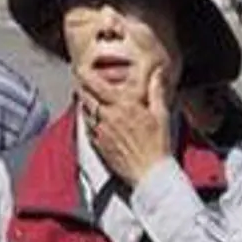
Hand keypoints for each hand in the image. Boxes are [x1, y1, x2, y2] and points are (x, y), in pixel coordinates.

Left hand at [79, 63, 172, 186]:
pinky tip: (90, 117)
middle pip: (86, 97)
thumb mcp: (161, 114)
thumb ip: (156, 91)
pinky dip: (86, 119)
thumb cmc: (158, 145)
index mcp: (123, 106)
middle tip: (79, 79)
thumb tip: (157, 73)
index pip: (97, 85)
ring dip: (83, 101)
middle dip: (81, 86)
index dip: (86, 75)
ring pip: (85, 111)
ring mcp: (101, 131)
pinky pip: (87, 128)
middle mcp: (108, 117)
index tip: (81, 68)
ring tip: (83, 95)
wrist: (150, 173)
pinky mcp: (98, 145)